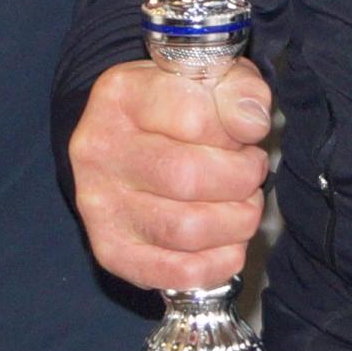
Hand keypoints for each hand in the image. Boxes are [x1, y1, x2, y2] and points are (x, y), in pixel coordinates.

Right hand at [68, 55, 273, 292]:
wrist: (123, 143)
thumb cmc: (175, 109)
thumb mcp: (206, 78)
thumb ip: (237, 89)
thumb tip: (252, 121)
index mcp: (121, 95)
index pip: (194, 116)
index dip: (239, 129)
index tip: (249, 132)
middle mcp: (100, 149)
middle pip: (189, 177)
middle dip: (242, 179)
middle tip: (250, 171)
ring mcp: (100, 204)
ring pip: (188, 229)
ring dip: (237, 220)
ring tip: (241, 203)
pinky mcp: (111, 250)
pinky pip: (178, 272)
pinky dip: (219, 262)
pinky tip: (228, 242)